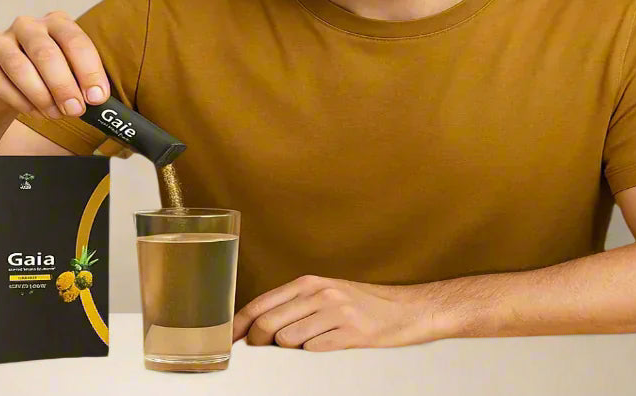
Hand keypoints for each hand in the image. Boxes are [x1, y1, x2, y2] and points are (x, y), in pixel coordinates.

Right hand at [0, 11, 109, 119]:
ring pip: (20, 67)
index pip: (75, 40)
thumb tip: (97, 98)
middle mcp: (27, 26)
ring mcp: (0, 41)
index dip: (89, 70)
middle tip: (75, 109)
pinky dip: (20, 101)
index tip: (96, 97)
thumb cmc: (41, 77)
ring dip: (41, 96)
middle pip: (46, 53)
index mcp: (55, 22)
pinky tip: (33, 112)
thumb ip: (81, 80)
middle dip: (64, 85)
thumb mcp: (66, 73)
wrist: (0, 86)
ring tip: (54, 114)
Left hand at [232, 275, 447, 351]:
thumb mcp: (325, 293)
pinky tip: (324, 347)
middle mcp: (319, 294)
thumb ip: (294, 304)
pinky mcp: (352, 333)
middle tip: (261, 350)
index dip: (240, 324)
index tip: (229, 340)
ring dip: (288, 349)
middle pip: (268, 323)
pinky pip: (315, 349)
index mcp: (308, 283)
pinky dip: (313, 353)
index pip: (261, 303)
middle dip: (258, 343)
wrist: (406, 310)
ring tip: (304, 344)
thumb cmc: (362, 304)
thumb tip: (256, 325)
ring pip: (288, 339)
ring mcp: (336, 312)